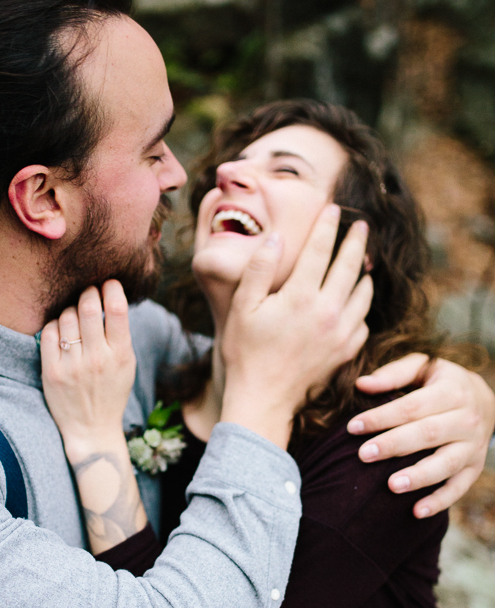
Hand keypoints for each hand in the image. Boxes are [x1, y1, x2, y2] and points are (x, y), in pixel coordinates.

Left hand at [41, 281, 146, 554]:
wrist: (91, 430)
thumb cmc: (111, 394)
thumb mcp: (127, 366)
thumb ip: (120, 336)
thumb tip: (110, 298)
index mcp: (121, 355)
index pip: (117, 310)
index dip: (111, 288)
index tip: (108, 282)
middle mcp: (97, 359)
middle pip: (88, 308)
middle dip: (88, 292)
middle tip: (88, 291)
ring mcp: (72, 365)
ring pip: (66, 317)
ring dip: (70, 310)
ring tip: (74, 317)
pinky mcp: (51, 372)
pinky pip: (48, 333)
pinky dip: (53, 325)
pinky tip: (60, 331)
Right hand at [221, 204, 371, 446]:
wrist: (263, 400)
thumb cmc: (246, 353)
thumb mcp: (243, 307)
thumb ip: (259, 269)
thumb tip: (277, 237)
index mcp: (300, 297)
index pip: (320, 250)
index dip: (327, 226)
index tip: (333, 208)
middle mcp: (327, 311)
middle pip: (350, 266)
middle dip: (356, 242)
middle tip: (362, 226)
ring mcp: (341, 333)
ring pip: (363, 293)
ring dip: (364, 273)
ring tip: (364, 261)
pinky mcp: (346, 351)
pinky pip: (363, 321)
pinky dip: (362, 306)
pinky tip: (356, 301)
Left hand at [347, 354, 494, 516]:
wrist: (486, 401)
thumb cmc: (440, 383)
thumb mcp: (424, 367)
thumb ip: (394, 374)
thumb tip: (361, 384)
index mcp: (452, 392)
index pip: (412, 406)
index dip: (381, 417)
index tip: (352, 427)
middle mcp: (466, 420)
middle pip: (427, 434)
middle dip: (394, 445)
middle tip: (362, 455)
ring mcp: (472, 447)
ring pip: (446, 464)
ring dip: (419, 477)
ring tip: (391, 486)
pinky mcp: (473, 469)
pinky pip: (458, 488)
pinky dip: (439, 502)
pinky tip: (416, 512)